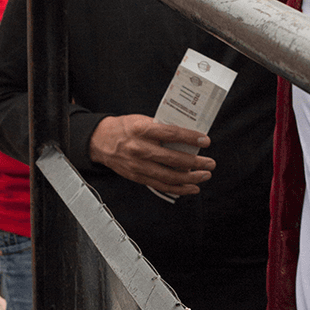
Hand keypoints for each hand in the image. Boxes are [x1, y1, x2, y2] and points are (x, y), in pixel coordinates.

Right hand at [89, 115, 214, 195]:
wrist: (100, 141)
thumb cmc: (124, 128)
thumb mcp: (142, 120)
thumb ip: (162, 128)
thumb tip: (187, 135)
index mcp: (142, 130)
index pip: (172, 134)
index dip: (191, 138)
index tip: (206, 141)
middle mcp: (140, 148)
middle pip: (173, 159)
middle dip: (196, 163)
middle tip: (210, 163)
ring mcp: (138, 165)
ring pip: (169, 176)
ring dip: (191, 178)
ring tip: (205, 176)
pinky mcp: (137, 177)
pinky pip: (161, 185)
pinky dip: (178, 188)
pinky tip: (191, 188)